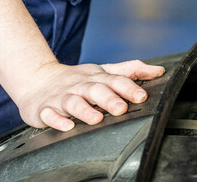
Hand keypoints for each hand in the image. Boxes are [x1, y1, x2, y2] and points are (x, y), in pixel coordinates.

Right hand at [14, 59, 164, 130]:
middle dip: (108, 98)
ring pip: (73, 102)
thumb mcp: (103, 71)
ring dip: (84, 110)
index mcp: (96, 77)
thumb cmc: (77, 79)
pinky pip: (49, 115)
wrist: (37, 79)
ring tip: (96, 119)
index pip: (115, 80)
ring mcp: (61, 97)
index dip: (129, 87)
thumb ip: (130, 70)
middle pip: (95, 89)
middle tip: (121, 108)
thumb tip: (158, 71)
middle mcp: (80, 86)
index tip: (141, 96)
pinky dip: (56, 120)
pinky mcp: (44, 109)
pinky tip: (66, 126)